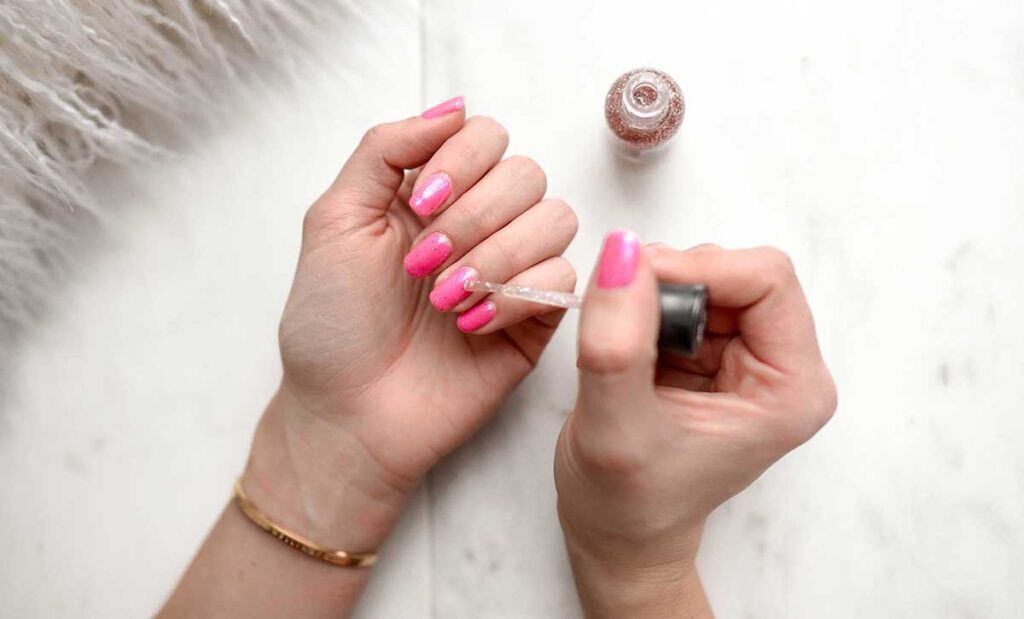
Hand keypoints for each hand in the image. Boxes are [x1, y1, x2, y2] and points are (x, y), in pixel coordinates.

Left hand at [246, 98, 577, 551]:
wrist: (347, 414)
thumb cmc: (331, 325)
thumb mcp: (336, 220)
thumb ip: (385, 149)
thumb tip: (452, 107)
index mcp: (434, 194)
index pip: (486, 137)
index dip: (462, 162)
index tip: (419, 205)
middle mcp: (481, 225)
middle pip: (527, 174)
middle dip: (475, 216)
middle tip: (422, 265)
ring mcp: (513, 272)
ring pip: (557, 219)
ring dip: (497, 255)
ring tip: (445, 300)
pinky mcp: (536, 320)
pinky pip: (563, 281)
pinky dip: (516, 297)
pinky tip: (469, 325)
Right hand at [554, 231, 835, 615]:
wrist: (618, 535)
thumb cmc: (627, 503)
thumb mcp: (615, 427)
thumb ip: (618, 343)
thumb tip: (621, 253)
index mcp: (792, 388)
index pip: (767, 278)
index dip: (698, 269)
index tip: (633, 285)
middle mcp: (782, 367)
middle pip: (737, 271)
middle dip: (670, 284)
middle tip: (622, 327)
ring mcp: (748, 357)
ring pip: (705, 277)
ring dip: (652, 296)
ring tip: (623, 351)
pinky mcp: (714, 353)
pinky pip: (680, 294)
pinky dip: (643, 307)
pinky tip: (628, 351)